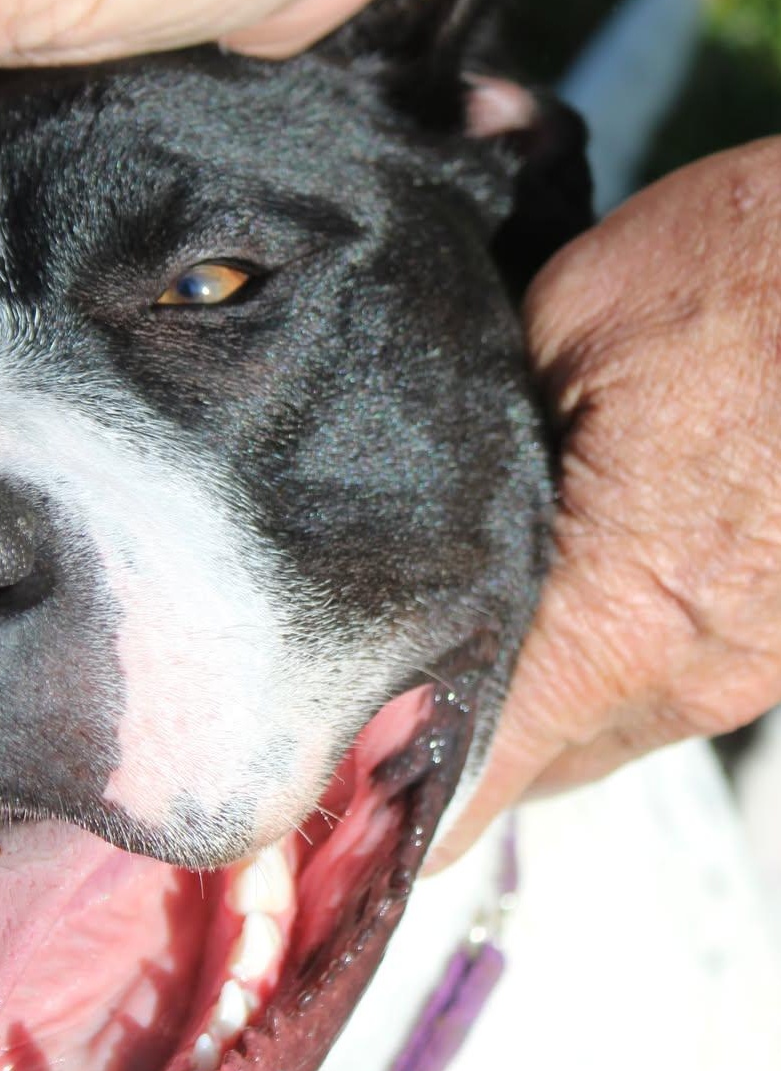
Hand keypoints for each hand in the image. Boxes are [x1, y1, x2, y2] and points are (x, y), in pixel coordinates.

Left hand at [430, 138, 780, 867]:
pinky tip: (567, 609)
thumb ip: (479, 462)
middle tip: (373, 707)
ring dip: (534, 710)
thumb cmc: (745, 272)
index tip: (332, 795)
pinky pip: (672, 686)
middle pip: (539, 768)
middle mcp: (695, 671)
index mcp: (616, 615)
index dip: (395, 798)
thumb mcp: (558, 339)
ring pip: (607, 731)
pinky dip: (606, 673)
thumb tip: (418, 529)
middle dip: (455, 750)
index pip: (481, 770)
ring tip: (456, 656)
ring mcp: (760, 662)